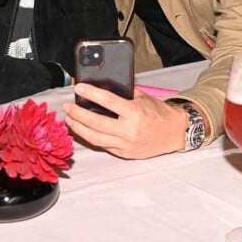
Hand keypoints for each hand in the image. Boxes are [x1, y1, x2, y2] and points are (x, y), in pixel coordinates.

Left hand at [62, 83, 186, 158]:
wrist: (174, 133)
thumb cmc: (159, 112)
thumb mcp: (143, 98)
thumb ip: (124, 94)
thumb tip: (101, 88)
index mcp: (135, 112)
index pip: (108, 101)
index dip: (91, 94)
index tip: (78, 88)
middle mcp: (129, 130)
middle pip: (96, 123)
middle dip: (78, 114)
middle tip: (67, 106)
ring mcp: (126, 144)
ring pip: (95, 138)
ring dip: (79, 128)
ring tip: (69, 119)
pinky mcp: (124, 154)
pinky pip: (103, 145)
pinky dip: (90, 137)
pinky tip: (82, 130)